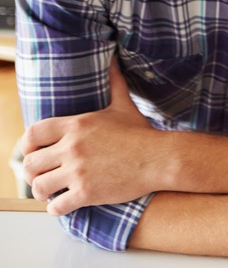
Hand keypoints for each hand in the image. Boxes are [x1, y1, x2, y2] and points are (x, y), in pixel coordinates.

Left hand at [18, 58, 157, 215]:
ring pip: (39, 187)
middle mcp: (73, 148)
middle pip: (30, 164)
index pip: (33, 133)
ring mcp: (78, 171)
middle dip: (33, 172)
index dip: (26, 145)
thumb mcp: (124, 106)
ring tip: (50, 192)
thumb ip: (114, 82)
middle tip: (42, 176)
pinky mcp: (87, 193)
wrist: (161, 158)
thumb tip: (114, 58)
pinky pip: (56, 206)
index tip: (31, 153)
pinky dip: (55, 208)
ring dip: (42, 192)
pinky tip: (63, 204)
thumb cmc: (143, 134)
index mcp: (77, 125)